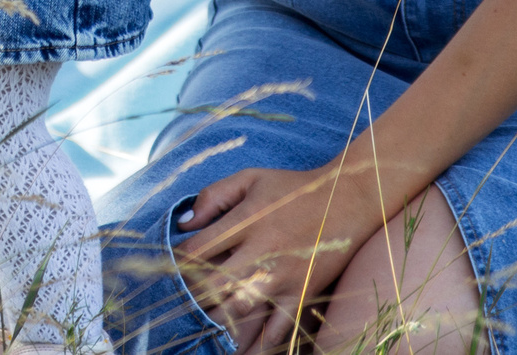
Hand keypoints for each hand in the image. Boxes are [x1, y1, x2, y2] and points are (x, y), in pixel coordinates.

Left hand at [174, 166, 371, 354]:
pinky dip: (260, 341)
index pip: (199, 248)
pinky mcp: (301, 292)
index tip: (168, 270)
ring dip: (218, 320)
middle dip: (193, 296)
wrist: (348, 200)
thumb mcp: (251, 178)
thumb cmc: (293, 188)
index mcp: (246, 219)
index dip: (178, 262)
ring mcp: (283, 275)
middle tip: (180, 303)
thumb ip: (214, 195)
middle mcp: (262, 250)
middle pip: (215, 283)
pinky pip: (278, 325)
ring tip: (203, 328)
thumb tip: (185, 223)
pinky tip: (243, 350)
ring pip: (241, 308)